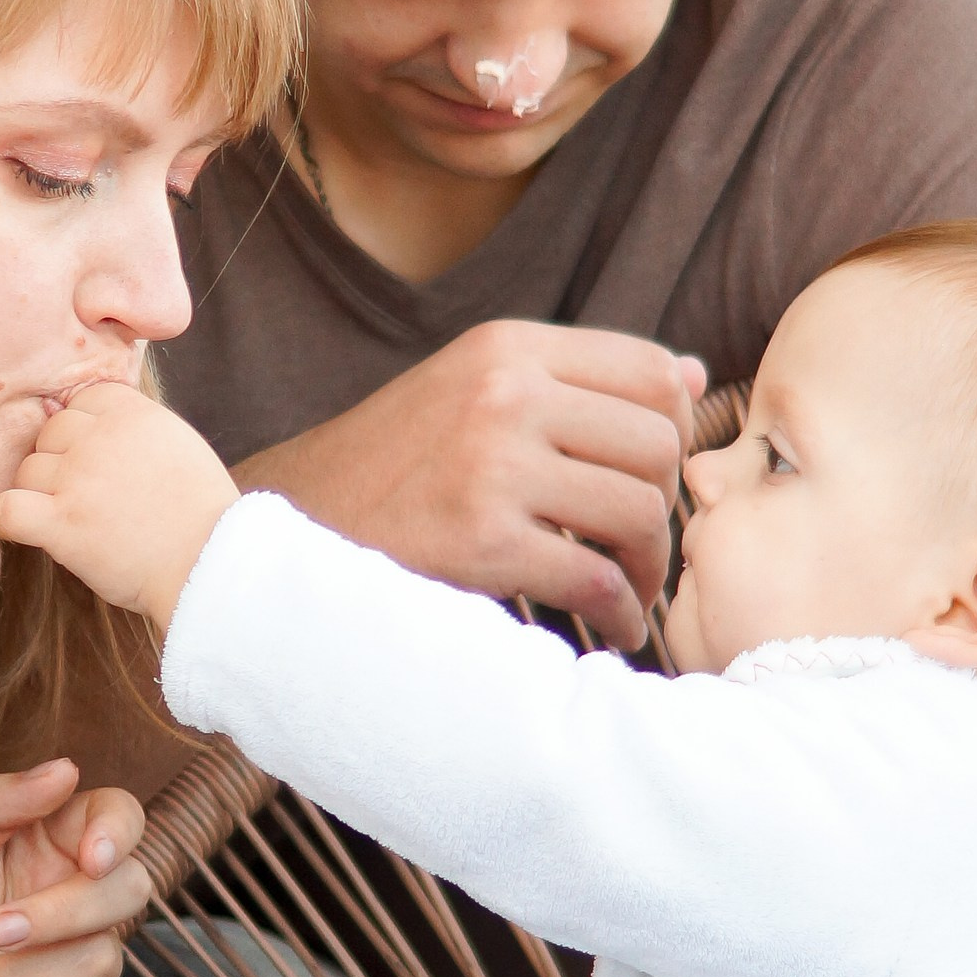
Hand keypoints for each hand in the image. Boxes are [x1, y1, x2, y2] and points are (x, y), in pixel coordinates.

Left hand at [0, 382, 240, 632]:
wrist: (210, 564)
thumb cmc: (202, 514)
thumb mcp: (180, 445)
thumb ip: (138, 428)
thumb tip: (100, 426)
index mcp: (134, 413)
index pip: (82, 400)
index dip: (85, 430)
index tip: (102, 460)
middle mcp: (101, 438)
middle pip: (51, 432)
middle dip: (63, 461)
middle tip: (90, 495)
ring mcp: (78, 479)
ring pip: (28, 470)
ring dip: (42, 494)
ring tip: (74, 519)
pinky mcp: (62, 524)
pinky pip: (7, 509)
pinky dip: (10, 519)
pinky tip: (30, 529)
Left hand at [0, 760, 151, 976]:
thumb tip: (65, 768)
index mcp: (41, 840)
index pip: (117, 815)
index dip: (119, 832)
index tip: (91, 859)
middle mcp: (67, 892)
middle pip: (129, 889)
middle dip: (63, 916)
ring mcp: (72, 954)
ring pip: (104, 958)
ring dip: (27, 976)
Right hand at [239, 323, 701, 649]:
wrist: (283, 530)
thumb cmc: (394, 470)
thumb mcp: (473, 392)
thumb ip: (575, 384)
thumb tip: (693, 377)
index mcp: (507, 348)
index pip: (653, 371)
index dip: (675, 432)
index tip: (652, 479)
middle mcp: (503, 392)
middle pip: (658, 444)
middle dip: (664, 506)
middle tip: (636, 547)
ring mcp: (491, 465)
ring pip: (638, 511)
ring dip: (648, 566)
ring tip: (628, 591)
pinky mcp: (481, 541)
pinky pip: (597, 579)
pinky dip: (620, 614)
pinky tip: (610, 628)